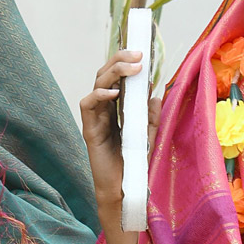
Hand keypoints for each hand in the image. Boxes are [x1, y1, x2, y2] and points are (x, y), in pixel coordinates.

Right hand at [80, 51, 136, 217]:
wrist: (125, 190)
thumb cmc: (134, 164)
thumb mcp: (149, 134)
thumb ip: (151, 115)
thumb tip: (155, 93)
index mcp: (116, 107)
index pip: (117, 77)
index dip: (125, 62)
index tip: (142, 53)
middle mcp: (104, 109)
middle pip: (105, 74)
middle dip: (120, 60)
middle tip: (138, 55)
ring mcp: (95, 118)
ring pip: (96, 84)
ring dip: (113, 72)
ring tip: (132, 67)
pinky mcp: (90, 130)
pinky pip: (88, 105)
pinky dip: (99, 94)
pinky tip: (114, 92)